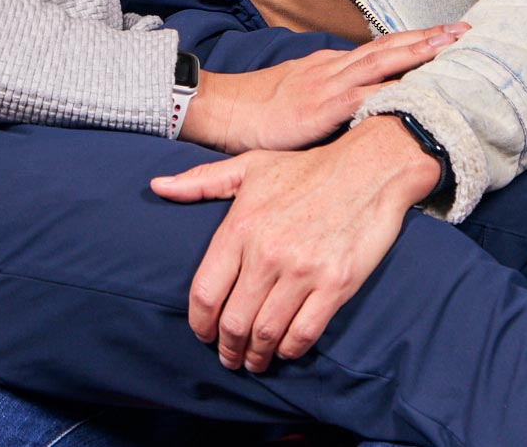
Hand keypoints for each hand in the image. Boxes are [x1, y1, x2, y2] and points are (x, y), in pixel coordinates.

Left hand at [151, 116, 442, 371]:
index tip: (202, 334)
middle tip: (228, 357)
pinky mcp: (336, 285)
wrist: (369, 168)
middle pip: (233, 321)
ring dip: (256, 355)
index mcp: (241, 226)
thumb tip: (157, 187)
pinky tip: (286, 350)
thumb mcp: (249, 166)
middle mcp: (267, 252)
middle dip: (226, 348)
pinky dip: (290, 350)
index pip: (205, 292)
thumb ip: (201, 181)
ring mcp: (303, 271)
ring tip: (254, 360)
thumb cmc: (306, 168)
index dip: (199, 322)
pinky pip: (304, 333)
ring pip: (266, 333)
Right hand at [179, 24, 466, 154]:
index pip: (380, 49)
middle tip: (465, 30)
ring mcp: (330, 84)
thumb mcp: (297, 98)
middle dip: (429, 38)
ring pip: (384, 61)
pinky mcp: (324, 106)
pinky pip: (367, 95)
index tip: (445, 35)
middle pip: (390, 47)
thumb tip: (355, 110)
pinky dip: (395, 88)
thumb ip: (327, 101)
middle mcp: (335, 68)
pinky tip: (418, 88)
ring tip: (452, 44)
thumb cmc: (254, 111)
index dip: (414, 41)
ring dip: (420, 51)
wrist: (219, 108)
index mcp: (330, 67)